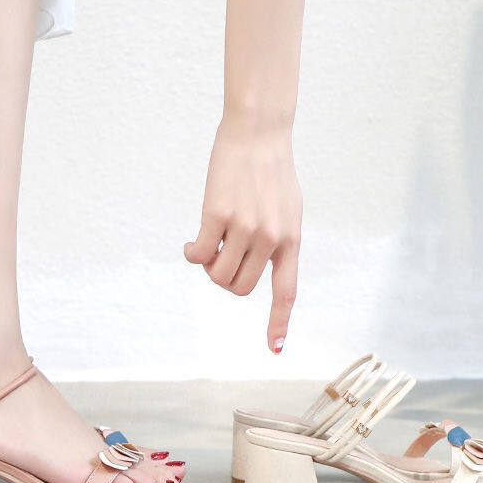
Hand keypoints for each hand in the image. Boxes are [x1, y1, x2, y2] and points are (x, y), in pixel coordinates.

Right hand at [184, 116, 301, 352]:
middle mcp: (271, 238)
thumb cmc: (272, 171)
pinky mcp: (218, 215)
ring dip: (208, 267)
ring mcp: (244, 227)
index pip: (285, 291)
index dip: (278, 323)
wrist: (258, 133)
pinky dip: (192, 254)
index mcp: (291, 239)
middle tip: (220, 258)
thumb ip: (278, 240)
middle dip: (225, 280)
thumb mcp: (289, 209)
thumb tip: (255, 268)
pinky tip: (191, 244)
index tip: (274, 349)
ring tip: (209, 246)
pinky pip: (200, 254)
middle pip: (240, 287)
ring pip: (218, 274)